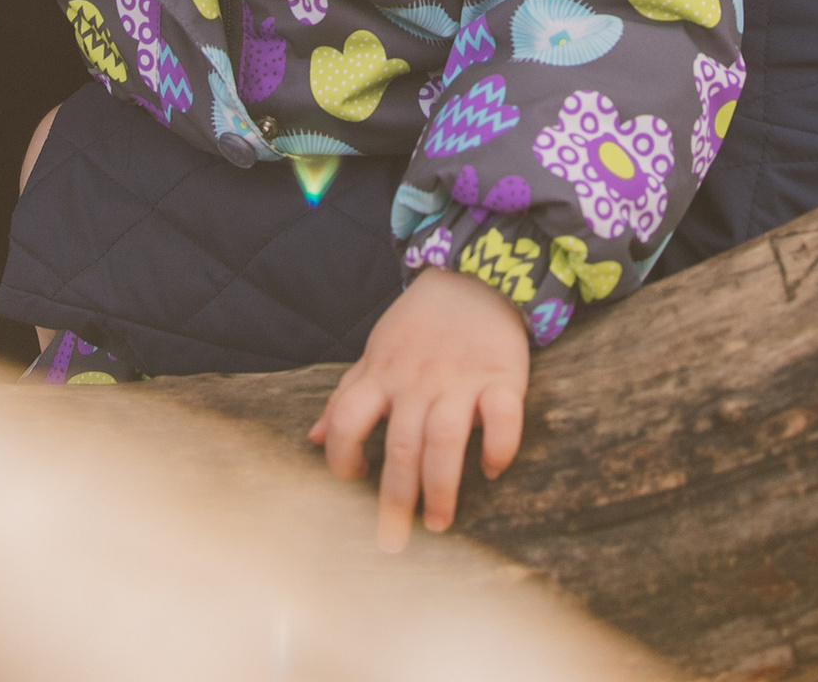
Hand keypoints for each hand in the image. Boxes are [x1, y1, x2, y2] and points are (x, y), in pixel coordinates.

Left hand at [310, 264, 529, 550]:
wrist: (473, 276)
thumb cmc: (419, 324)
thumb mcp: (376, 352)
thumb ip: (348, 395)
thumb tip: (314, 440)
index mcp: (383, 374)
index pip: (349, 419)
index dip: (342, 457)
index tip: (352, 482)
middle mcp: (418, 381)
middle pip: (400, 446)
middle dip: (394, 500)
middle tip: (392, 542)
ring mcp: (460, 380)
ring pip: (444, 441)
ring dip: (440, 487)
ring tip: (438, 523)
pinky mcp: (502, 377)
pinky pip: (502, 418)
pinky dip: (498, 448)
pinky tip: (490, 470)